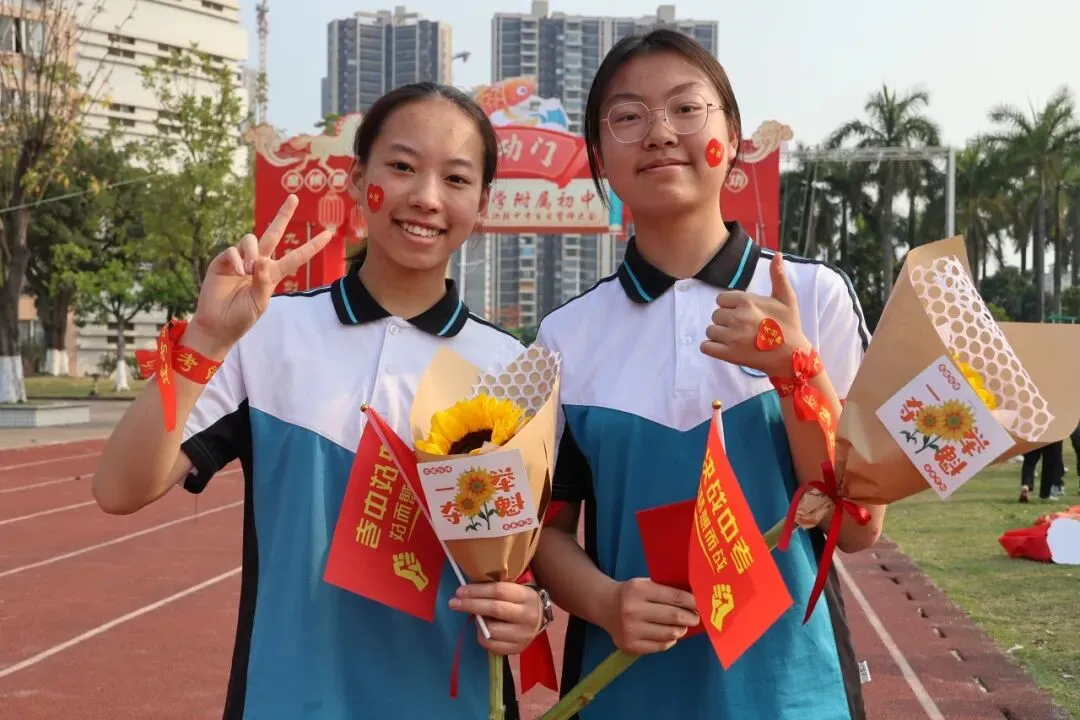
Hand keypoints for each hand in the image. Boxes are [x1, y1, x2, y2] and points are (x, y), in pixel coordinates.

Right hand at [188, 195, 331, 355]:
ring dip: (252, 252)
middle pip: (273, 233)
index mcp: (272, 274)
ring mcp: (240, 260)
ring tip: (249, 270)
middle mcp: (258, 263)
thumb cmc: (241, 317)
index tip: (329, 234)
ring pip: (251, 240)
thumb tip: (263, 260)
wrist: (217, 326)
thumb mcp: (260, 303)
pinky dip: (238, 258)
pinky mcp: (223, 262)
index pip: (296, 257)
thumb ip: (264, 282)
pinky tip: (239, 272)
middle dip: (283, 215)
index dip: (312, 246)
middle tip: (294, 198)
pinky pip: (233, 250)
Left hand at [449, 582, 542, 655]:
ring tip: (475, 617)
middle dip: (471, 605)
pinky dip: (482, 637)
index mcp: (525, 596)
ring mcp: (523, 635)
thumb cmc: (520, 599)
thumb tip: (467, 590)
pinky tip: (481, 630)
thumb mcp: (514, 589)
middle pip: (495, 608)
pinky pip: (492, 646)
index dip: (477, 590)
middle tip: (453, 602)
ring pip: (492, 630)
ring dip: (478, 623)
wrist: (539, 618)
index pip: (499, 591)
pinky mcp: (518, 648)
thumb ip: (495, 589)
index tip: (459, 591)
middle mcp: (527, 616)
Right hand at [600, 578, 698, 654]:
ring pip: (670, 634)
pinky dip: (669, 640)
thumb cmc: (631, 593)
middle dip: (691, 617)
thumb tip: (695, 601)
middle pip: (674, 617)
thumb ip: (666, 590)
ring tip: (682, 626)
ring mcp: (631, 630)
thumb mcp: (645, 583)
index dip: (692, 601)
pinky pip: (660, 646)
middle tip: (696, 617)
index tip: (701, 604)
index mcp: (639, 590)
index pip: (675, 597)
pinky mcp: (630, 645)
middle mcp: (633, 610)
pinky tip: (669, 635)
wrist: (604, 605)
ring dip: (681, 630)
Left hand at [700, 251, 808, 377]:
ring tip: (736, 339)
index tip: (743, 314)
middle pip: (715, 315)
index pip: (721, 299)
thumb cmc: (789, 326)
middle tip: (743, 329)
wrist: (792, 356)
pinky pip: (705, 347)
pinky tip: (725, 348)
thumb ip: (778, 276)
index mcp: (747, 301)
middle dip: (726, 321)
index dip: (730, 307)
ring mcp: (731, 336)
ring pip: (710, 331)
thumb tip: (777, 254)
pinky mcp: (728, 354)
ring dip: (719, 335)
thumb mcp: (787, 298)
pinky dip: (712, 348)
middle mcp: (737, 317)